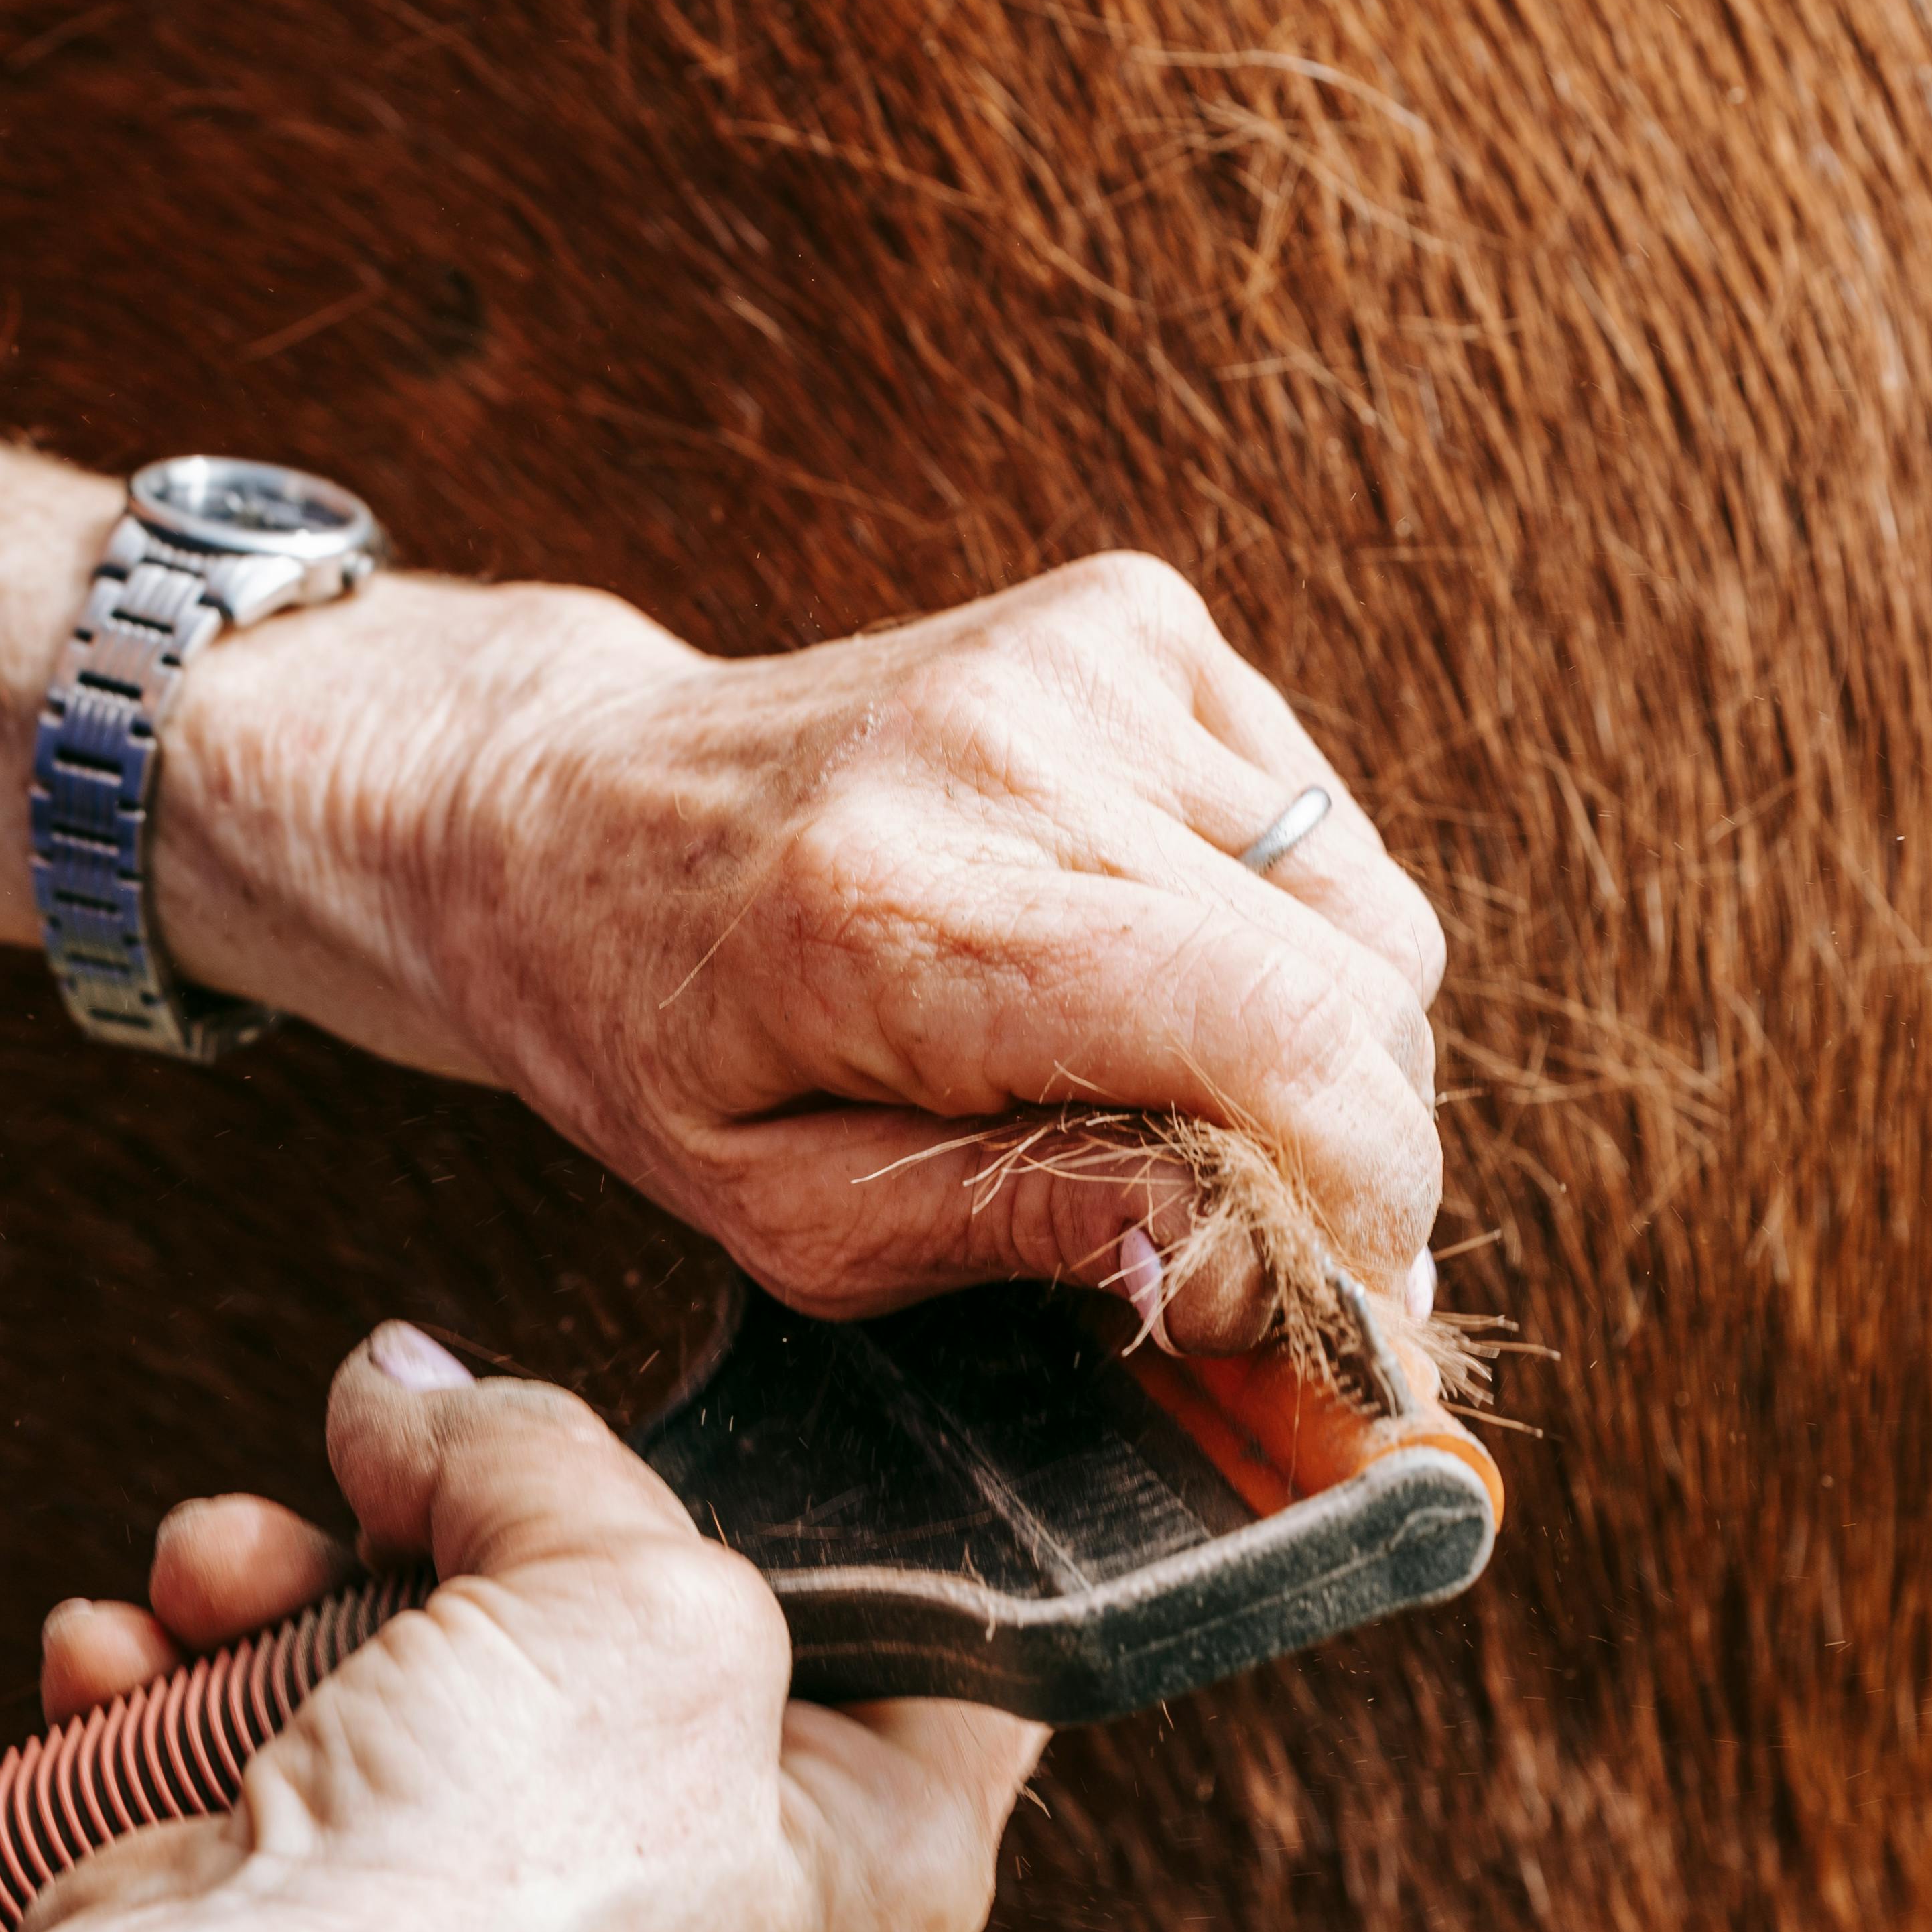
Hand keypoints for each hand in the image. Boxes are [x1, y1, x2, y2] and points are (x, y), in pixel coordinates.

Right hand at [27, 1320, 1044, 1931]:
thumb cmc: (490, 1902)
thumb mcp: (635, 1588)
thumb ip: (552, 1450)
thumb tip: (419, 1395)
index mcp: (878, 1877)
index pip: (927, 1646)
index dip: (820, 1507)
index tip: (707, 1415)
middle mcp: (716, 1925)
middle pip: (627, 1619)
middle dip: (469, 1520)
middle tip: (406, 1473)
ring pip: (431, 1661)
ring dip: (294, 1582)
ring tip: (227, 1569)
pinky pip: (296, 1742)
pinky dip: (205, 1680)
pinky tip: (138, 1657)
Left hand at [166, 555, 1448, 1326]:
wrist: (562, 805)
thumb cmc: (660, 1039)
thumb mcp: (789, 1217)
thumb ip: (1032, 1234)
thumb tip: (1266, 1272)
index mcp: (887, 912)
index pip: (1258, 1038)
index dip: (1362, 1201)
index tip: (1347, 1317)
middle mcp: (997, 750)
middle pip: (1347, 991)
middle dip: (1353, 1159)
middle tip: (1263, 1243)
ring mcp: (1080, 658)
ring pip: (1370, 922)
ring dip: (1320, 1051)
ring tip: (1159, 1088)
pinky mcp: (1132, 614)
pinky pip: (1324, 833)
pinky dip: (1282, 934)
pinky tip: (1136, 956)